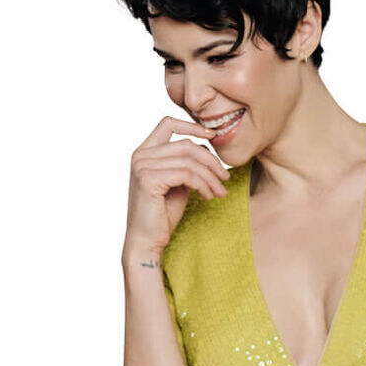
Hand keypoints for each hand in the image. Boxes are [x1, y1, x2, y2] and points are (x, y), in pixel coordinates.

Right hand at [125, 116, 230, 255]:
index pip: (168, 123)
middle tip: (225, 178)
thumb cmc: (162, 215)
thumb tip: (206, 148)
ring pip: (190, 161)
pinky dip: (203, 185)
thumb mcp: (178, 183)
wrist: (147, 241)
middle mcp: (140, 155)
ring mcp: (142, 166)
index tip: (213, 136)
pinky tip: (208, 196)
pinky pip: (187, 174)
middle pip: (186, 145)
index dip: (193, 126)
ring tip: (220, 192)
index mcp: (144, 152)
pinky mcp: (148, 179)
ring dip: (211, 177)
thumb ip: (187, 164)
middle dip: (211, 161)